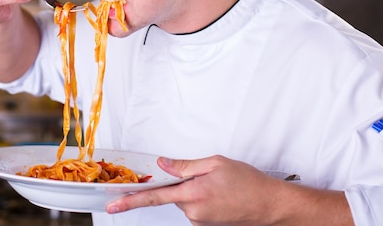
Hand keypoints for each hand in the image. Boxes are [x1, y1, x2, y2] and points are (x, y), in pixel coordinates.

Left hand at [106, 155, 351, 225]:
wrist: (270, 205)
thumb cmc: (248, 182)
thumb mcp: (215, 164)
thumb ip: (185, 165)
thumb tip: (162, 164)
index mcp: (193, 195)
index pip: (155, 197)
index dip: (131, 200)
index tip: (112, 206)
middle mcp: (193, 212)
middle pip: (173, 194)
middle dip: (183, 182)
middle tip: (210, 177)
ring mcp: (200, 221)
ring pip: (185, 200)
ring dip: (195, 189)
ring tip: (220, 186)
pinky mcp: (206, 224)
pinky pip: (195, 206)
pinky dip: (202, 196)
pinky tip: (221, 193)